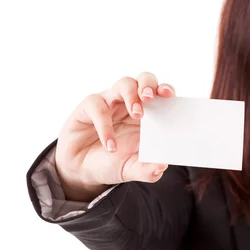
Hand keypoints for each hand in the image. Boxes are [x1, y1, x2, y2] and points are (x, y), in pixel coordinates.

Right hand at [55, 72, 174, 195]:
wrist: (80, 170)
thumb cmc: (110, 162)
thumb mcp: (130, 170)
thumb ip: (146, 170)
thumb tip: (161, 167)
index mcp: (147, 115)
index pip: (160, 94)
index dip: (165, 89)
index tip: (169, 96)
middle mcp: (129, 104)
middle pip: (143, 79)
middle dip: (148, 85)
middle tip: (150, 99)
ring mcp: (110, 102)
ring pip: (123, 84)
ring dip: (132, 96)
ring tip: (137, 115)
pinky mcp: (89, 107)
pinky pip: (98, 106)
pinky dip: (105, 125)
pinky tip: (110, 145)